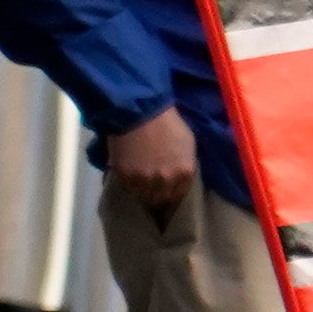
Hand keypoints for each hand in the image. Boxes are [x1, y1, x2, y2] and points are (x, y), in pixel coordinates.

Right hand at [104, 107, 195, 224]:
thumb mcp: (187, 145)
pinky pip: (128, 189)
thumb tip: (180, 175)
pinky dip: (129, 186)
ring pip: (144, 197)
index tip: (167, 197)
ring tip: (140, 189)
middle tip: (153, 195)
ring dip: (143, 194)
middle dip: (159, 198)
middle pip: (161, 200)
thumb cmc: (167, 123)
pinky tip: (129, 180)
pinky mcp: (124, 176)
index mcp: (185, 173)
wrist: (139, 111)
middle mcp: (166, 181)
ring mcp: (144, 180)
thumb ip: (185, 164)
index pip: (179, 196)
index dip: (172, 197)